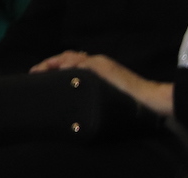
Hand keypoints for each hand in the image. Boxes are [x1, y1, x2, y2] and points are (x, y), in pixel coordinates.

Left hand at [30, 52, 172, 115]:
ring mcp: (100, 64)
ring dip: (53, 64)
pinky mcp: (101, 68)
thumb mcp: (112, 100)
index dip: (57, 68)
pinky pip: (78, 63)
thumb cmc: (135, 106)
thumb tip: (84, 111)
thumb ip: (99, 98)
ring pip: (70, 57)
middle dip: (50, 64)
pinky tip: (56, 73)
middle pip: (68, 57)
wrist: (151, 100)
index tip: (44, 78)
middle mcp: (99, 63)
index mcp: (102, 69)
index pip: (75, 63)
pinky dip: (65, 66)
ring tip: (40, 72)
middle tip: (36, 74)